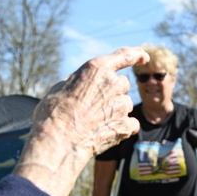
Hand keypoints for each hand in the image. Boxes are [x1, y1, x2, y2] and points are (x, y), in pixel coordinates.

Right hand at [14, 47, 148, 195]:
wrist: (58, 141)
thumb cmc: (53, 113)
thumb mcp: (61, 87)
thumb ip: (80, 81)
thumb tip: (84, 83)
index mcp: (97, 69)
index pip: (124, 55)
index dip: (136, 54)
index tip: (144, 56)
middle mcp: (114, 83)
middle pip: (122, 83)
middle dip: (112, 91)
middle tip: (93, 105)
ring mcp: (122, 105)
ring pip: (126, 104)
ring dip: (115, 110)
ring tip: (94, 121)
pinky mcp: (126, 125)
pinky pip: (131, 123)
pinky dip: (122, 128)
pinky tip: (105, 133)